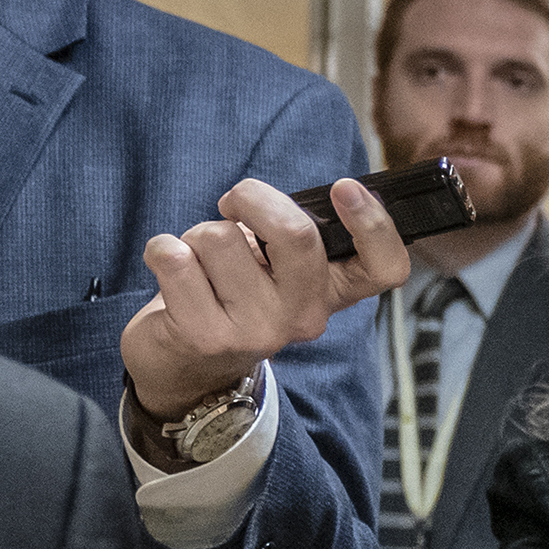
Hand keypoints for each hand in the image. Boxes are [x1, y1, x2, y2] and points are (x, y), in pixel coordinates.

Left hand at [121, 175, 412, 423]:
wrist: (187, 360)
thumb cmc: (235, 292)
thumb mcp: (278, 266)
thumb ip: (293, 234)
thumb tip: (269, 200)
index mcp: (332, 292)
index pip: (385, 267)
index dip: (375, 224)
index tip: (346, 188)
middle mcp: (305, 317)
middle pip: (295, 233)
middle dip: (251, 197)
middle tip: (233, 205)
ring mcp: (257, 331)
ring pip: (218, 236)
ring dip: (197, 234)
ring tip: (201, 261)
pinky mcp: (206, 335)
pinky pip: (174, 257)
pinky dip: (162, 250)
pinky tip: (173, 272)